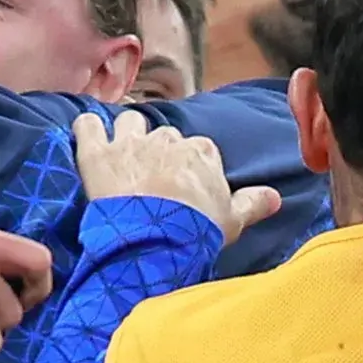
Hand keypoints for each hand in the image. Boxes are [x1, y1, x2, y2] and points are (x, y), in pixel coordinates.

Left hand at [73, 111, 281, 246]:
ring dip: (126, 133)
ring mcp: (130, 143)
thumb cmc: (196, 231)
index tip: (185, 187)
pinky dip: (86, 127)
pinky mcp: (98, 153)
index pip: (197, 150)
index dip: (189, 168)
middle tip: (153, 179)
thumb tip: (275, 197)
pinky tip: (88, 134)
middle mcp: (167, 140)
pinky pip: (87, 124)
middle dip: (158, 152)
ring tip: (123, 154)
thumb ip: (253, 203)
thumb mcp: (232, 220)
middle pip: (164, 136)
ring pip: (130, 122)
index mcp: (201, 152)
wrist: (156, 241)